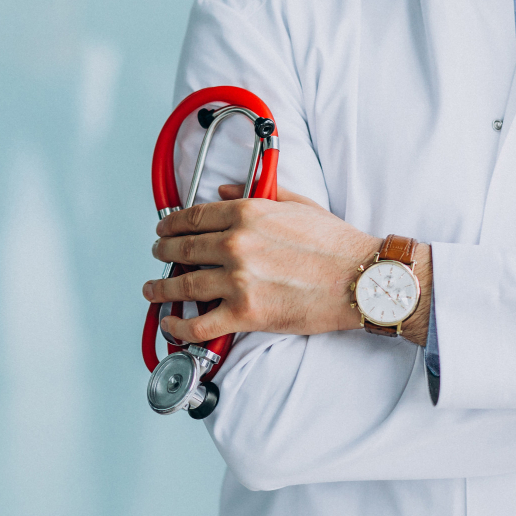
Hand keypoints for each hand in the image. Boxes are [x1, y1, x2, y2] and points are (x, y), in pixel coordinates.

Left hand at [142, 184, 430, 345]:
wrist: (362, 280)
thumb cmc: (336, 245)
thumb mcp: (297, 204)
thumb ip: (257, 194)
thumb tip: (224, 189)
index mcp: (247, 214)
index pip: (194, 217)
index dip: (171, 223)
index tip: (163, 228)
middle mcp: (236, 245)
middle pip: (182, 248)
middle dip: (163, 252)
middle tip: (158, 255)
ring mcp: (238, 281)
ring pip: (182, 285)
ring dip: (161, 288)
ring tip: (153, 289)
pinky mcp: (245, 314)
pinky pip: (198, 324)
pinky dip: (178, 326)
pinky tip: (170, 323)